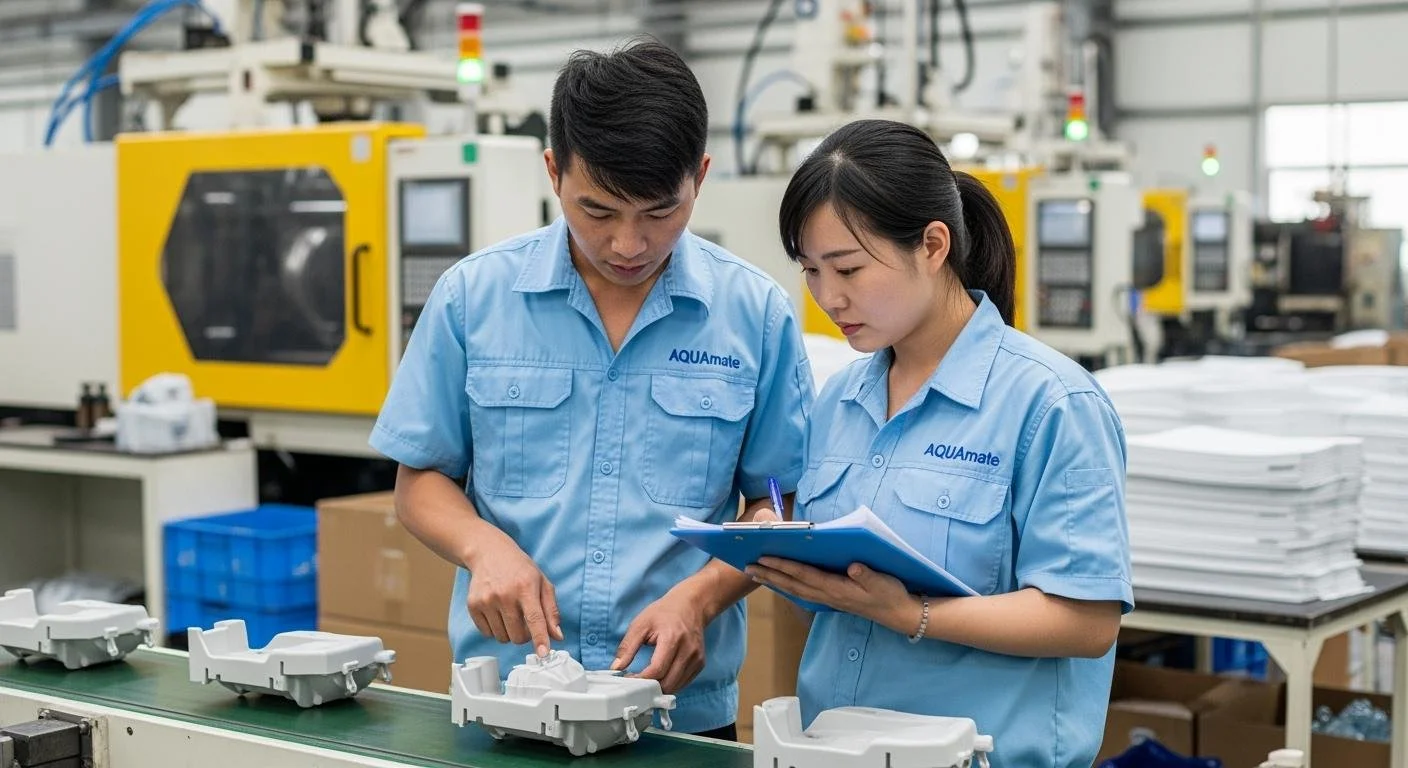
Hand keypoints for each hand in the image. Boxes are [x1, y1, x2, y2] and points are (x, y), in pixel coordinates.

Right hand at [465, 537, 563, 655]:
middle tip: (523, 619)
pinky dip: (494, 629)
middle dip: (524, 635)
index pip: (535, 619)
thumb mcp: (542, 583)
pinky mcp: (473, 605)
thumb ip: (551, 611)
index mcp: (526, 587)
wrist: (489, 553)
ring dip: (509, 632)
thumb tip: (557, 636)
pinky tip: (497, 612)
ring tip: (509, 612)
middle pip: (517, 636)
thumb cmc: (519, 569)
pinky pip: (487, 633)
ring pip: (502, 637)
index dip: (540, 638)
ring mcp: (486, 600)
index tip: (543, 654)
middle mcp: (505, 594)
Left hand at [611, 589, 707, 693]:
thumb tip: (616, 667)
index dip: (640, 679)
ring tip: (647, 679)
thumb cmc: (664, 613)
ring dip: (659, 688)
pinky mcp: (700, 664)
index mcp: (672, 639)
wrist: (690, 605)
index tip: (628, 678)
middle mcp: (688, 651)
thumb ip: (627, 647)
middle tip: (636, 681)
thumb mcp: (640, 624)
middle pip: (667, 683)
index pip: (657, 670)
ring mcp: (696, 659)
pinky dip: (670, 684)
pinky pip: (683, 683)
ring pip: (676, 686)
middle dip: (649, 687)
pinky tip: (660, 676)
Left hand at [746, 557, 914, 629]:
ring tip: (755, 572)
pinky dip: (787, 587)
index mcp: (838, 588)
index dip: (784, 566)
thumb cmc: (891, 595)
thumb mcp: (884, 583)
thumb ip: (868, 576)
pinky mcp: (831, 599)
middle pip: (793, 584)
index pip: (805, 575)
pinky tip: (779, 582)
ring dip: (774, 581)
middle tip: (746, 566)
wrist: (898, 614)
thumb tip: (854, 566)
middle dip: (769, 574)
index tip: (764, 558)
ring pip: (795, 590)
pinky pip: (803, 593)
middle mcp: (828, 595)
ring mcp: (828, 599)